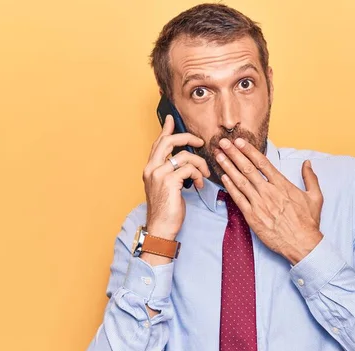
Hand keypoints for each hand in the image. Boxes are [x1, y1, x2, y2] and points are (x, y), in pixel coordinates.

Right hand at [142, 115, 209, 238]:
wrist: (161, 228)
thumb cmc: (166, 210)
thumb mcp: (166, 187)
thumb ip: (171, 171)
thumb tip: (184, 161)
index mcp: (150, 168)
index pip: (158, 143)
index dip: (166, 130)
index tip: (172, 119)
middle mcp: (151, 168)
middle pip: (170, 141)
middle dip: (188, 138)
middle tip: (200, 142)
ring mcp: (159, 174)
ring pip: (185, 156)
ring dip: (200, 164)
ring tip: (204, 175)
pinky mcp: (169, 181)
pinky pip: (189, 169)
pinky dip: (199, 175)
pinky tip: (200, 184)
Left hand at [215, 138, 323, 264]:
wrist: (302, 244)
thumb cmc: (308, 222)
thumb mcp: (315, 197)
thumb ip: (310, 178)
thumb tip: (307, 163)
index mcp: (282, 185)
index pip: (262, 163)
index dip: (249, 150)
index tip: (239, 142)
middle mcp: (269, 192)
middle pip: (248, 168)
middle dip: (234, 154)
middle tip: (223, 142)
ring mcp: (259, 204)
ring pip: (240, 181)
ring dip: (228, 167)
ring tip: (218, 155)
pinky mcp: (252, 217)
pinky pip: (238, 199)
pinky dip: (230, 187)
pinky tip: (223, 177)